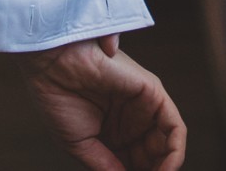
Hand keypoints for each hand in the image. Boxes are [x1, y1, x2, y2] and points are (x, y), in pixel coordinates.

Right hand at [20, 40, 186, 170]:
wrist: (50, 65)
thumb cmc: (58, 97)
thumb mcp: (81, 144)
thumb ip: (106, 165)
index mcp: (114, 130)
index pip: (135, 162)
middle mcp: (132, 119)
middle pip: (154, 155)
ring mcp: (144, 107)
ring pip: (168, 144)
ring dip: (166, 167)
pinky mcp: (153, 94)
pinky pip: (174, 128)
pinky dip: (175, 152)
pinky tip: (166, 169)